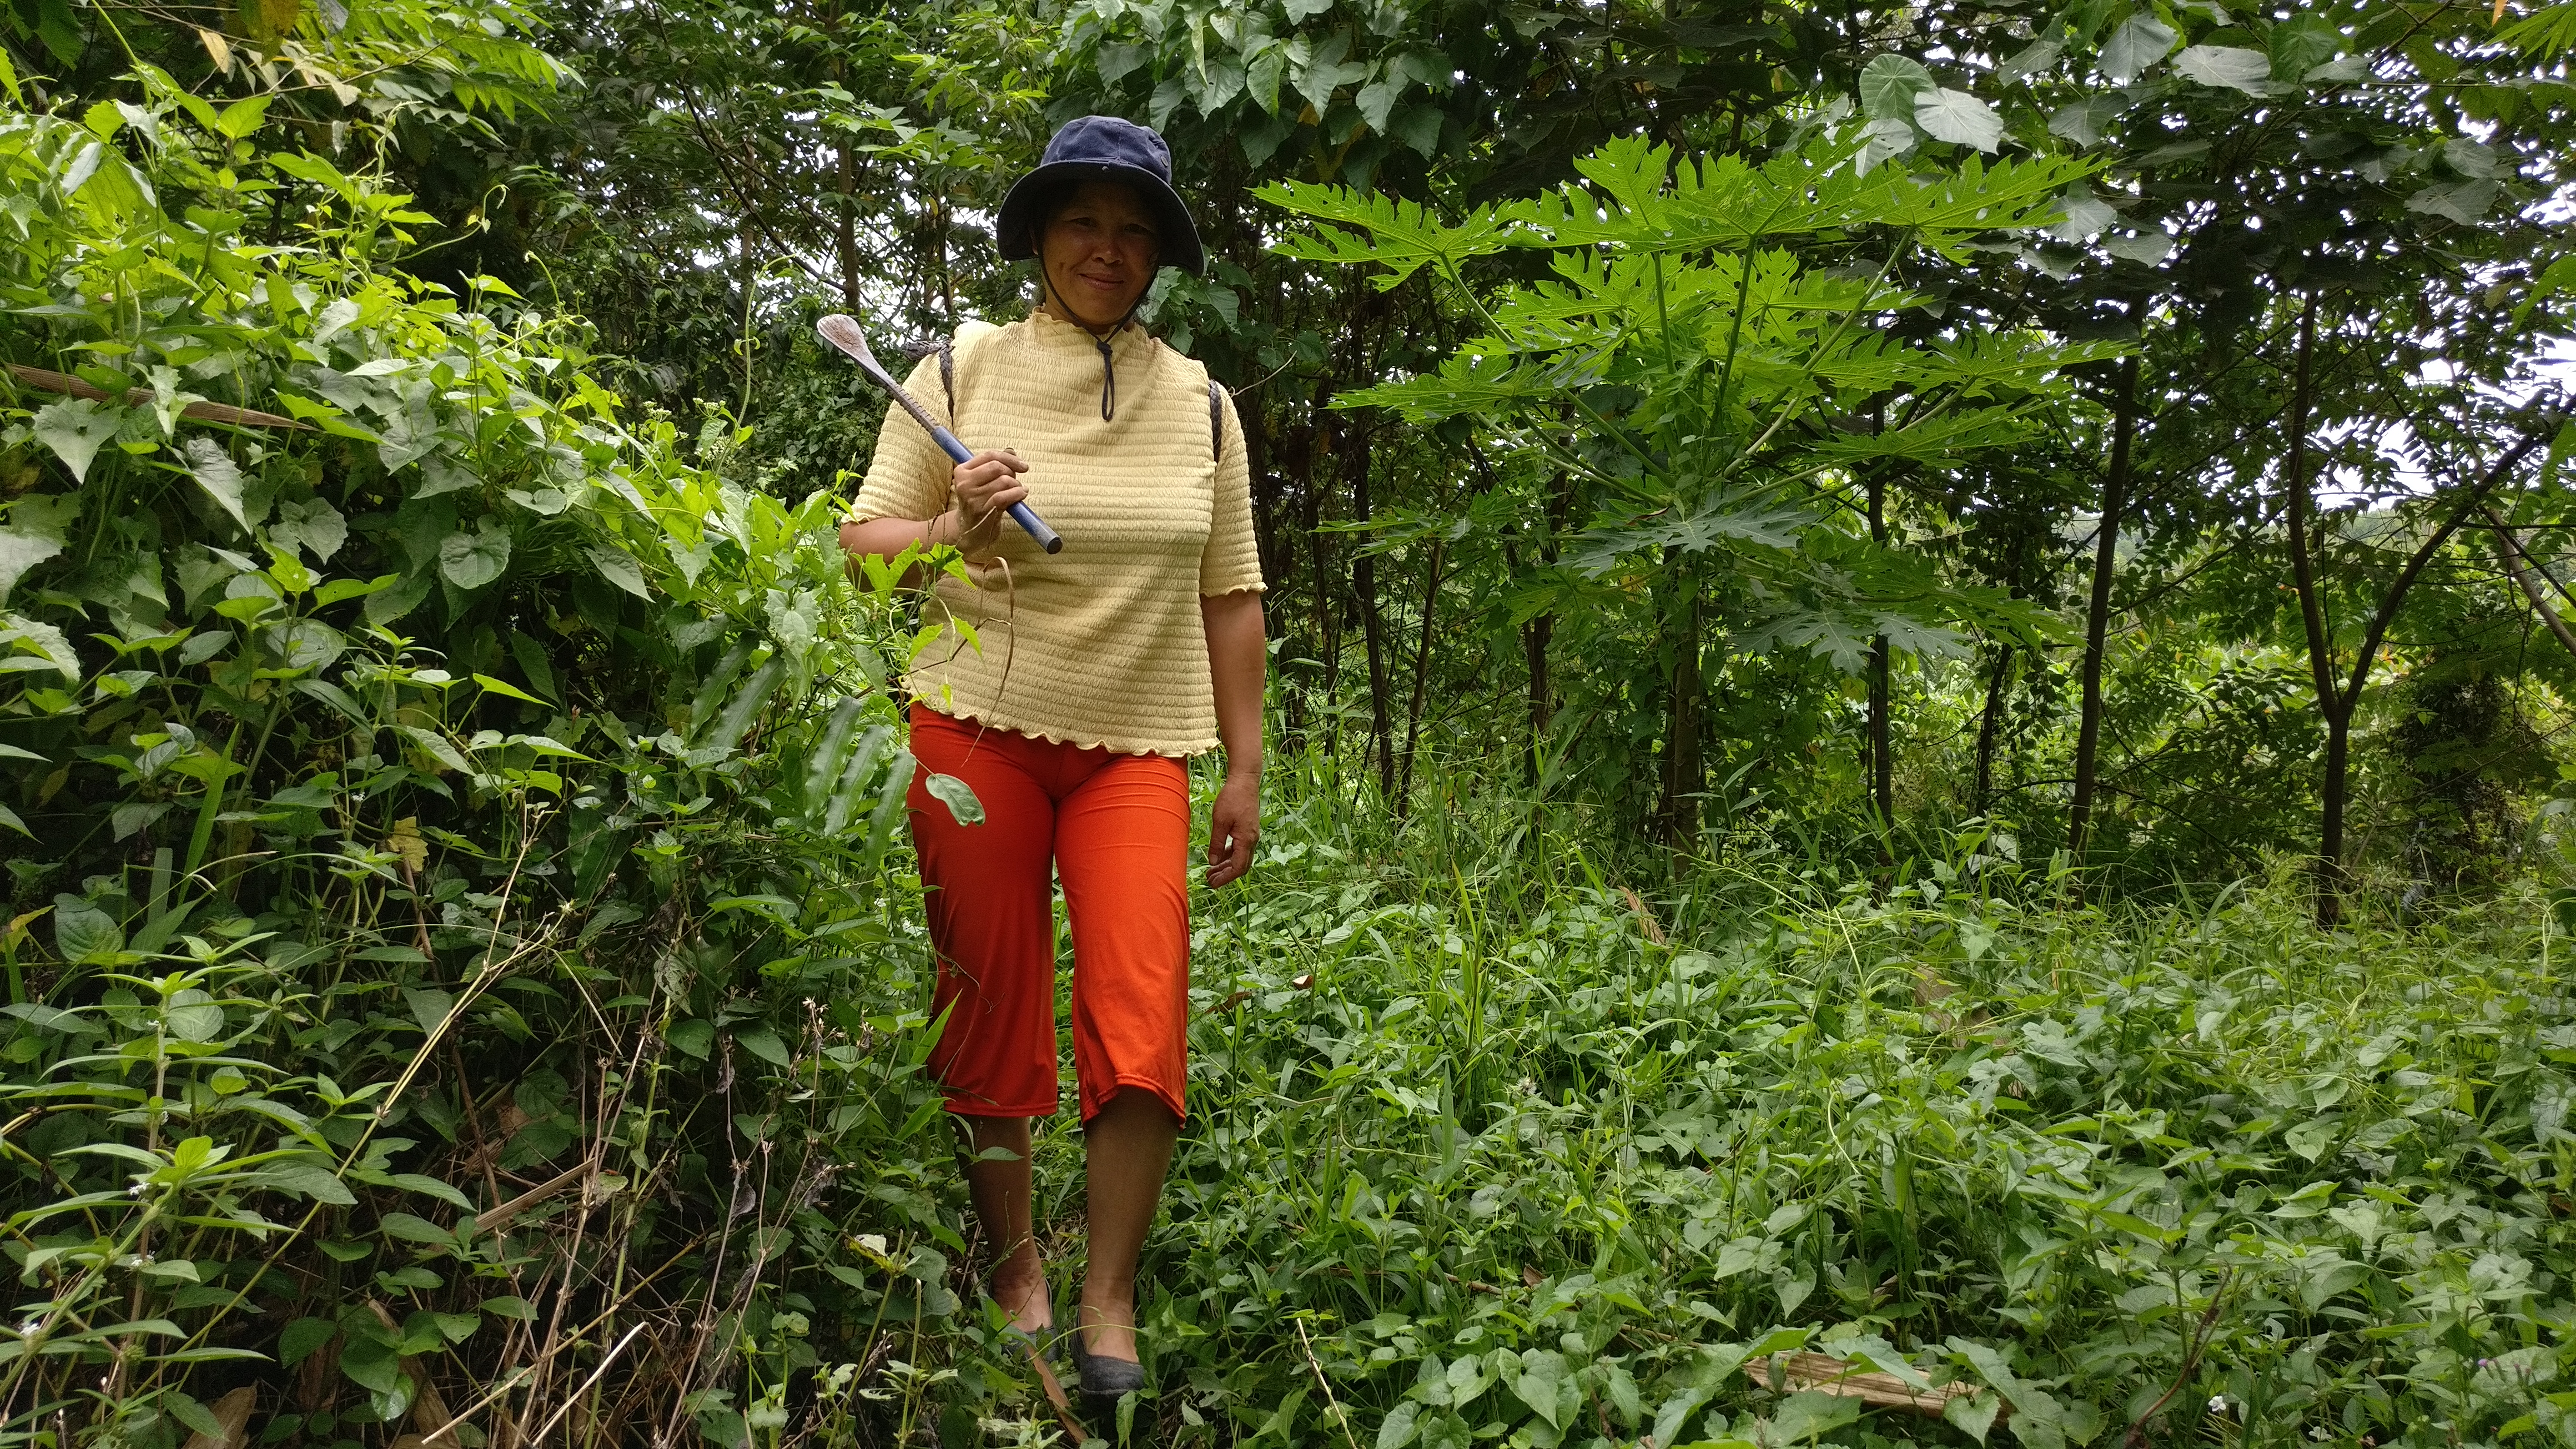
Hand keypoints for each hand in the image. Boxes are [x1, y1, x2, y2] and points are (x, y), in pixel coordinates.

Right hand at [950, 449, 1028, 550]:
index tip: (1023, 466)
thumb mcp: (982, 481)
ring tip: (1015, 492)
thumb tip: (1011, 451)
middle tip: (1015, 482)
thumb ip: (995, 464)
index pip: (989, 455)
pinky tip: (1021, 495)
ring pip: (1004, 481)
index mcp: (962, 471)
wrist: (970, 530)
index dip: (1009, 458)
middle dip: (1012, 473)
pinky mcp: (983, 511)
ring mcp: (973, 498)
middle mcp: (964, 483)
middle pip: (997, 467)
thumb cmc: (979, 502)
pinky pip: (1005, 496)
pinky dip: (1017, 494)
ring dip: (1016, 486)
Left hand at [1205, 773, 1258, 888]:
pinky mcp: (1248, 830)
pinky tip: (1219, 857)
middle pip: (1241, 866)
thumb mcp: (1220, 821)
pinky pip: (1240, 849)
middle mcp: (1252, 840)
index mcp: (1246, 840)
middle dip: (1226, 875)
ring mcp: (1251, 835)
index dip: (1225, 878)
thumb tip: (1213, 862)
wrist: (1245, 781)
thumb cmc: (1232, 798)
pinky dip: (1229, 856)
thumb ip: (1217, 843)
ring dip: (1226, 866)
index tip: (1212, 883)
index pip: (1238, 868)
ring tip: (1211, 872)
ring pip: (1241, 858)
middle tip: (1210, 881)